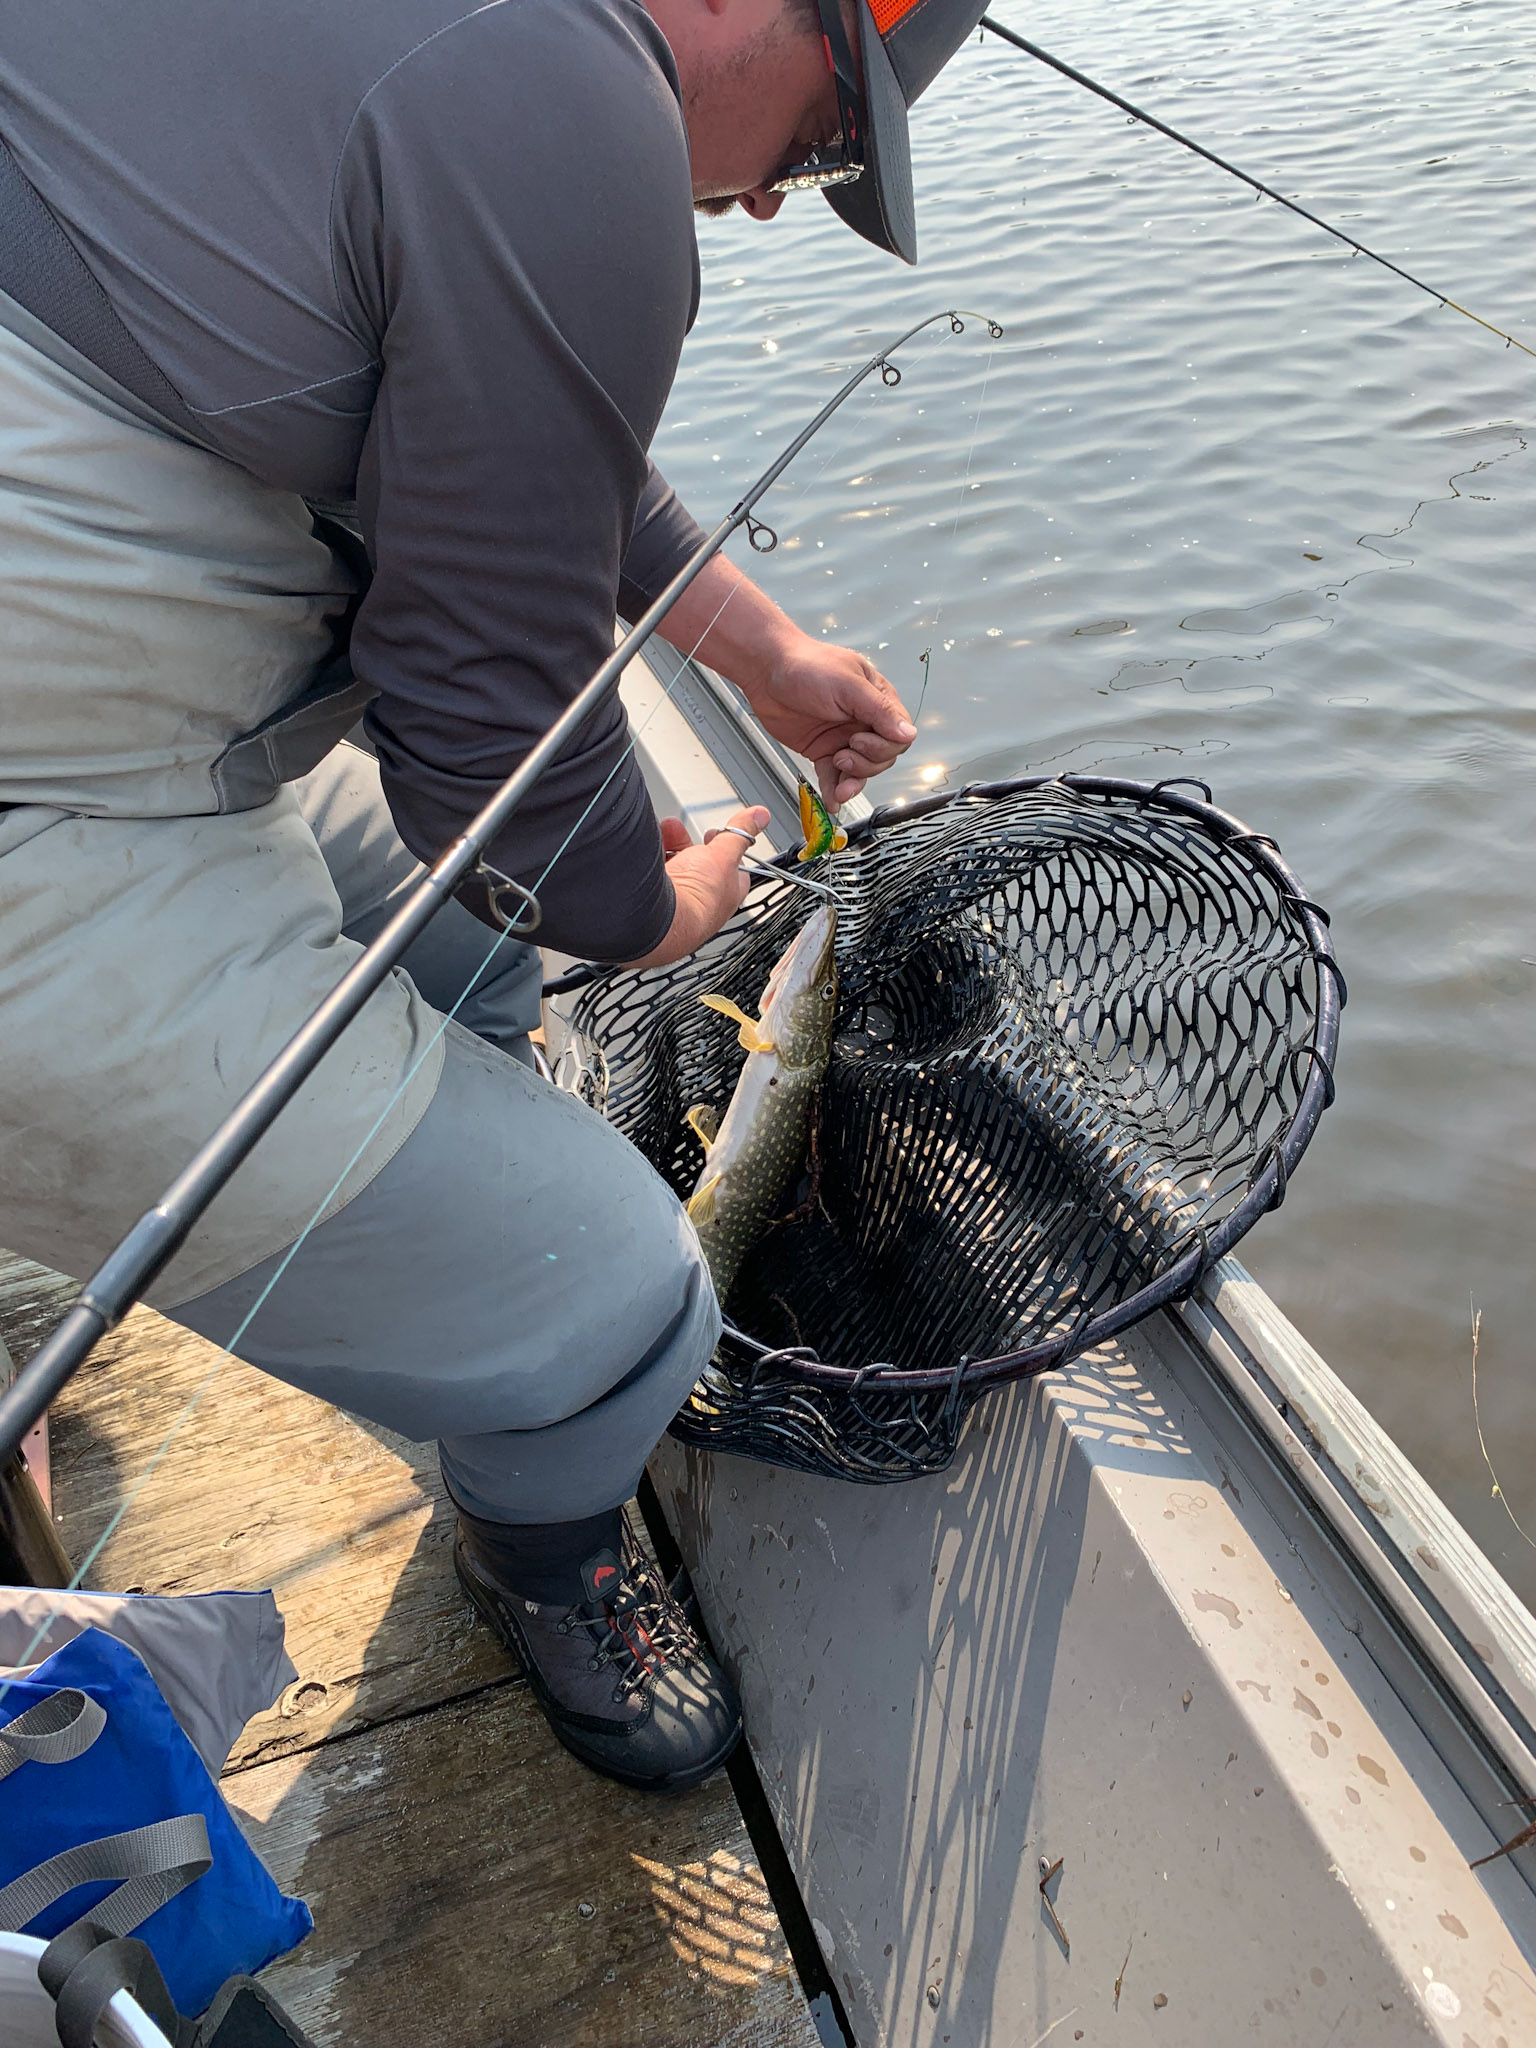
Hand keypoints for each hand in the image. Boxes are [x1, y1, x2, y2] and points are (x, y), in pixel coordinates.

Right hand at [627, 807, 770, 969]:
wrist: (656, 919)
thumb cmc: (695, 899)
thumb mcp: (723, 854)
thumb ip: (740, 833)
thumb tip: (760, 816)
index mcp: (725, 895)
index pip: (732, 869)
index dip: (726, 847)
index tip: (718, 833)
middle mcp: (700, 903)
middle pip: (697, 866)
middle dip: (688, 844)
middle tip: (680, 830)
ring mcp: (675, 903)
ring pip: (672, 869)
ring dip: (667, 847)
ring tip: (663, 832)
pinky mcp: (651, 902)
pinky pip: (651, 876)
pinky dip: (649, 859)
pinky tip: (646, 850)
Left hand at [743, 632, 915, 808]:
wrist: (766, 671)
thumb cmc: (806, 665)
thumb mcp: (848, 685)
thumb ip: (879, 710)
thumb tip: (907, 732)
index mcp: (877, 699)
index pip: (898, 735)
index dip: (885, 745)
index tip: (860, 740)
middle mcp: (863, 720)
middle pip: (883, 757)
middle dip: (866, 763)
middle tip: (843, 753)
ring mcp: (843, 737)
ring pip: (861, 771)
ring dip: (852, 781)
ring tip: (838, 777)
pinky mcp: (822, 750)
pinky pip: (834, 776)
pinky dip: (834, 790)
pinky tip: (833, 800)